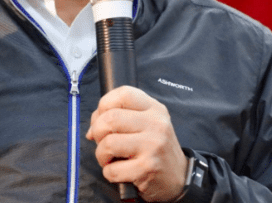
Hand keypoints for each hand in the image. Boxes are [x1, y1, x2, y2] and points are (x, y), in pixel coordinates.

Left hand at [86, 86, 188, 201]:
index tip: (102, 117)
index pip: (123, 93)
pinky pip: (113, 169)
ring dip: (101, 154)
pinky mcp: (148, 168)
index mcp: (154, 109)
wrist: (180, 177)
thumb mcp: (145, 124)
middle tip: (102, 141)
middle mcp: (156, 124)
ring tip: (110, 158)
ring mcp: (153, 145)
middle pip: (110, 118)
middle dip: (97, 131)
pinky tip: (120, 171)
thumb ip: (119, 118)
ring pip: (108, 143)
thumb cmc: (155, 148)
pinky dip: (109, 172)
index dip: (104, 104)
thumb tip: (91, 129)